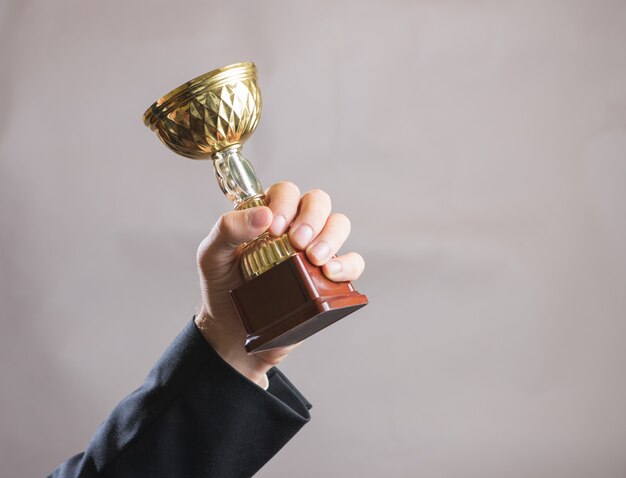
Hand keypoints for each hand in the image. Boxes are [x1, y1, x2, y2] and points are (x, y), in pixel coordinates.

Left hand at [194, 182, 364, 387]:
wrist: (232, 333)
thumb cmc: (222, 288)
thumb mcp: (212, 256)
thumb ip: (227, 229)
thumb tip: (263, 215)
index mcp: (268, 215)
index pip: (286, 192)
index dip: (285, 203)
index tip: (274, 228)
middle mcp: (294, 228)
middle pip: (318, 202)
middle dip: (312, 218)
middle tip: (298, 242)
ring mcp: (314, 252)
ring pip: (339, 225)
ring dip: (331, 237)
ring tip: (315, 259)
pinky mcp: (328, 279)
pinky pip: (352, 262)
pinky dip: (347, 264)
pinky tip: (330, 273)